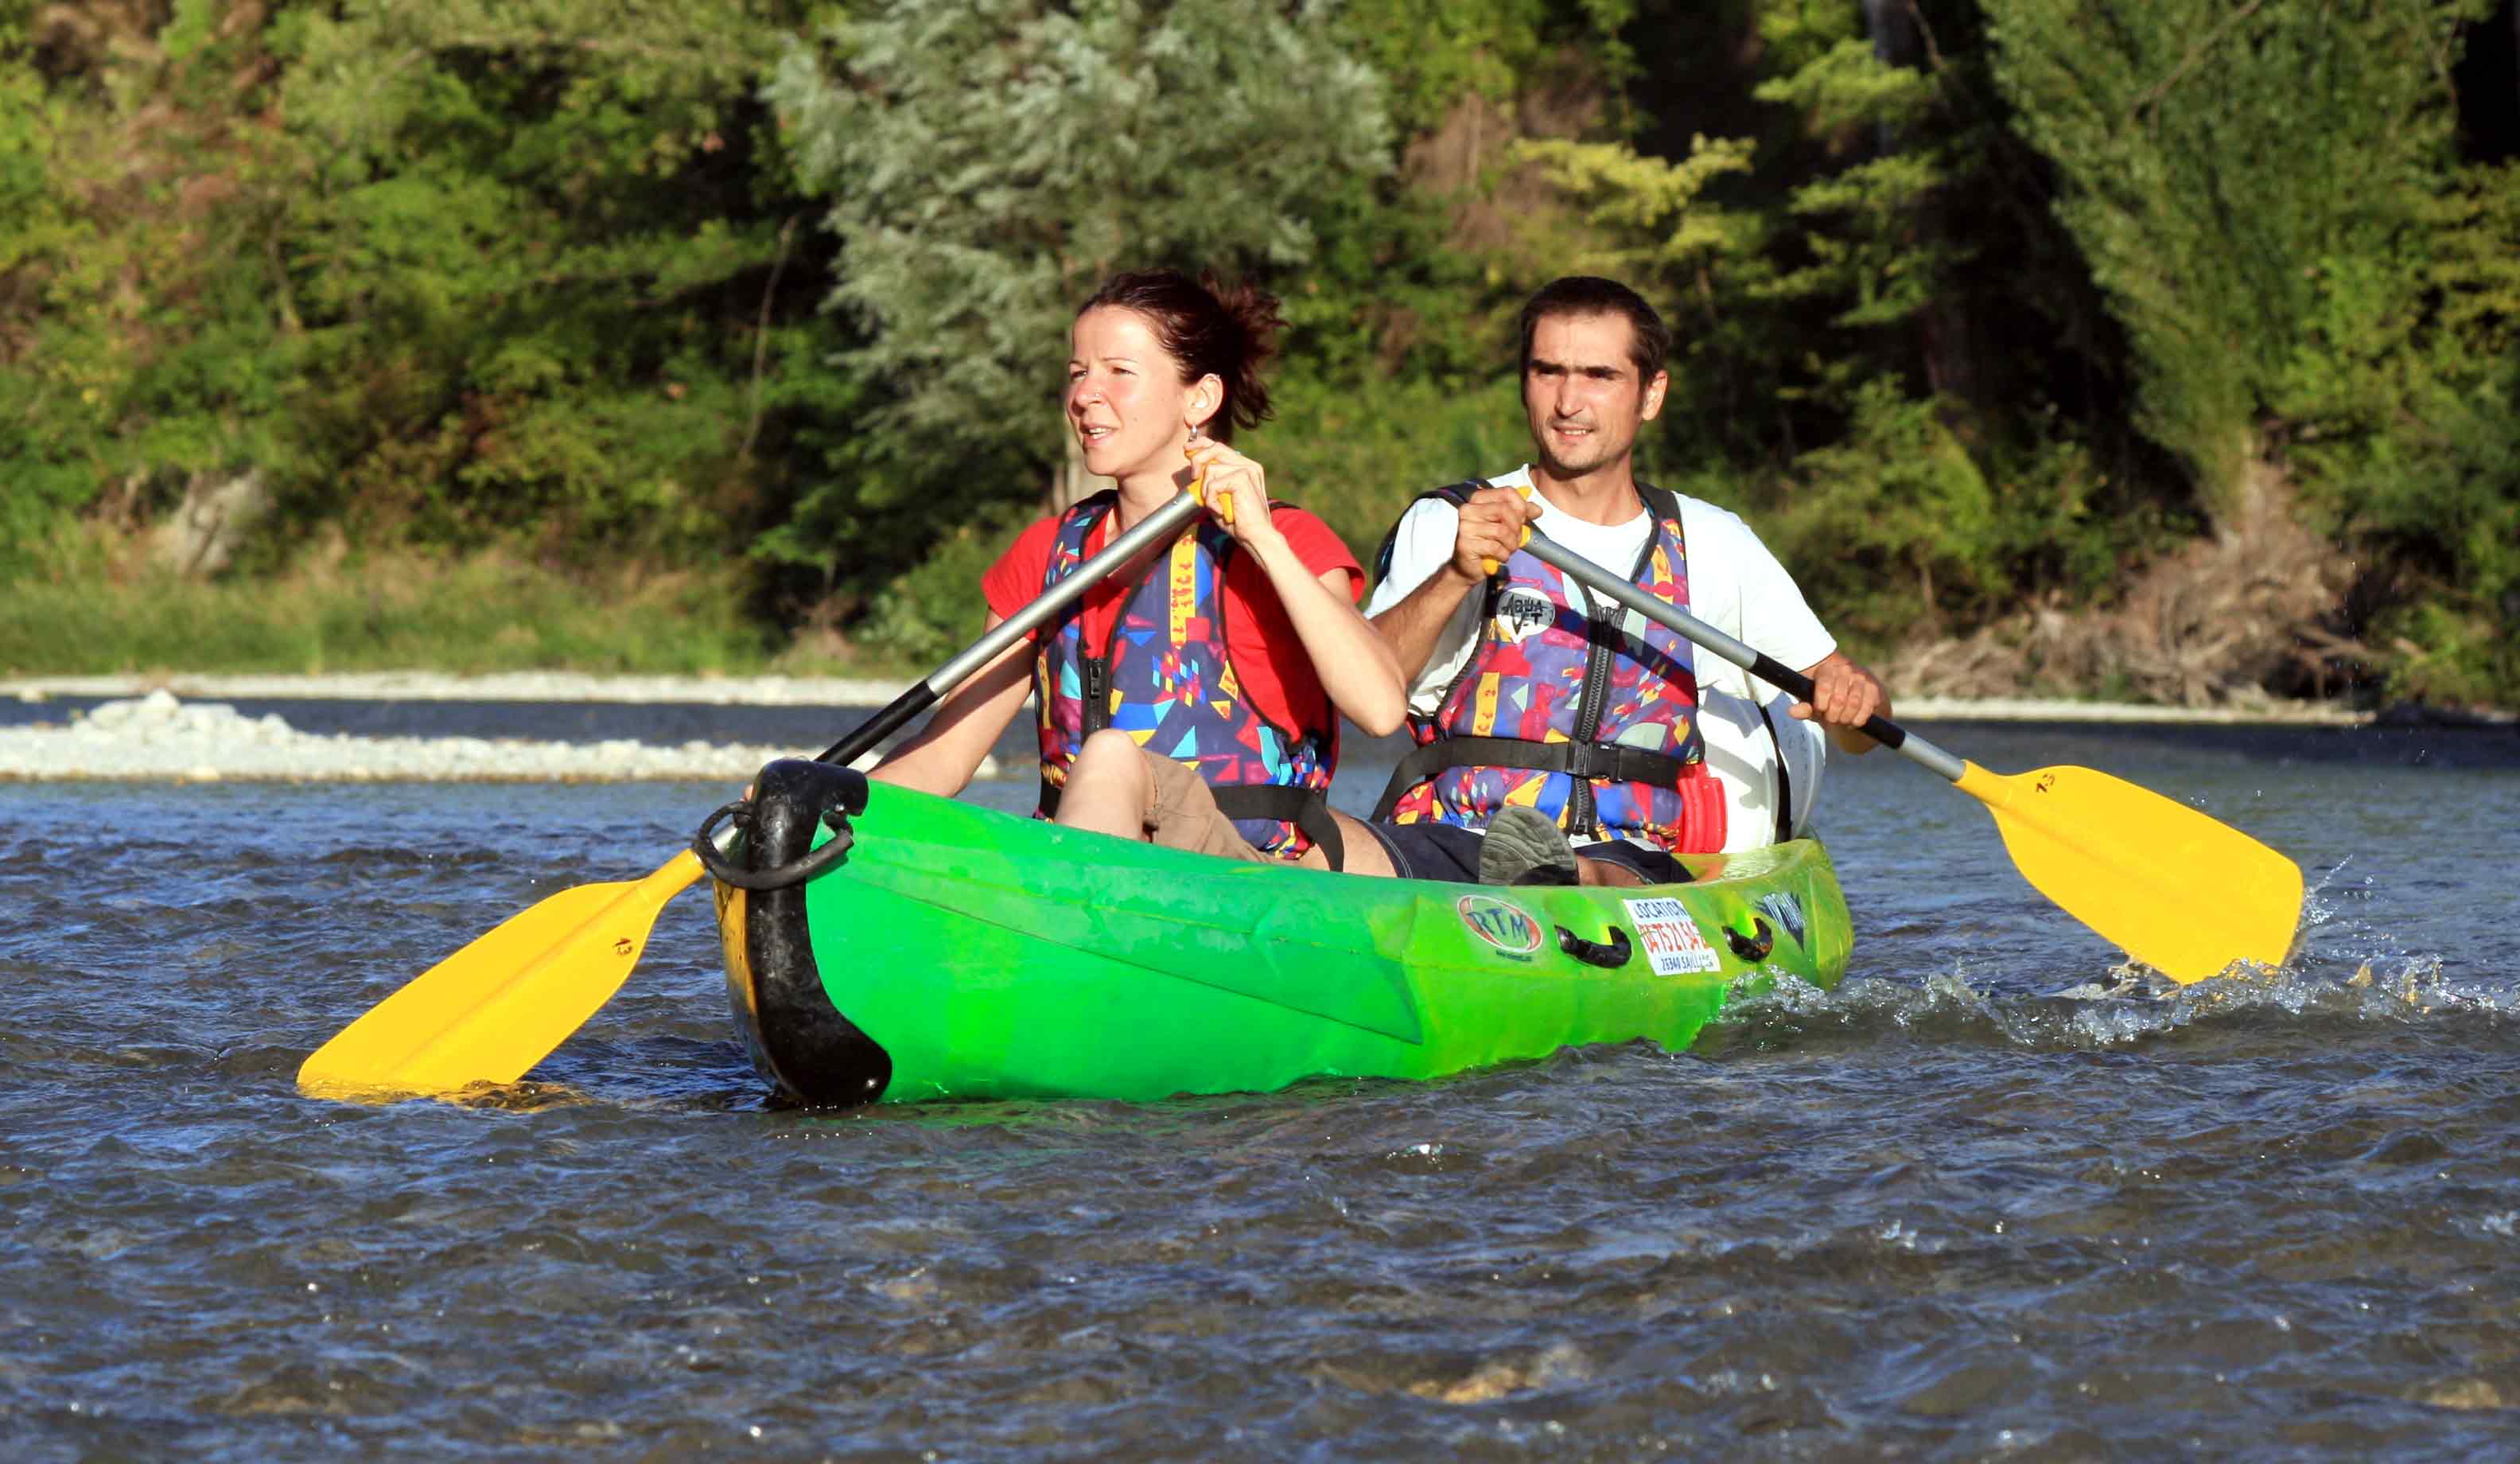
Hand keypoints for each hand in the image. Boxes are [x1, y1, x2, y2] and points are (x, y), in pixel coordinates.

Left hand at [1184, 433, 1280, 548]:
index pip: (1219, 446)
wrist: (1256, 536)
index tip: (1187, 449)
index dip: (1201, 445)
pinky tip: (1220, 510)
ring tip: (1215, 505)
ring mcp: (1247, 470)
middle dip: (1197, 460)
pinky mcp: (1242, 478)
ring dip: (1206, 490)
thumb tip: (1195, 470)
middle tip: (1194, 477)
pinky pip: (1213, 484)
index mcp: (1245, 466)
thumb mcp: (1220, 497)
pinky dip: (1211, 500)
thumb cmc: (1238, 521)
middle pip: (1215, 448)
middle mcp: (1248, 465)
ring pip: (1211, 469)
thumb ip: (1211, 481)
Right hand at [1449, 484, 1540, 580]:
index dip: (1521, 506)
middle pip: (1504, 510)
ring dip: (1512, 543)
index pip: (1506, 492)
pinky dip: (1504, 554)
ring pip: (1501, 530)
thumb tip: (1537, 509)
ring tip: (1510, 549)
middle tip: (1517, 538)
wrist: (1467, 567)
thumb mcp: (1505, 524)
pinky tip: (1502, 557)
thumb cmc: (1486, 542)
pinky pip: (1495, 547)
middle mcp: (1468, 510)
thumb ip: (1519, 514)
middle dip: (1517, 526)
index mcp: (1478, 500)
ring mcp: (1465, 527)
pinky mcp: (1466, 544)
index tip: (1525, 518)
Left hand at [1789, 652, 1887, 746]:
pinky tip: (1853, 720)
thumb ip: (1805, 708)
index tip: (1820, 710)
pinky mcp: (1874, 688)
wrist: (1854, 702)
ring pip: (1854, 704)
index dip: (1821, 705)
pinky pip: (1866, 708)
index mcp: (1827, 670)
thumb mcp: (1815, 705)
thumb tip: (1792, 712)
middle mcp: (1845, 669)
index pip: (1824, 687)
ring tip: (1842, 720)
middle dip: (1833, 715)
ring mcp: (1861, 677)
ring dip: (1846, 718)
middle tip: (1831, 718)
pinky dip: (1858, 720)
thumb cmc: (1830, 702)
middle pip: (1839, 699)